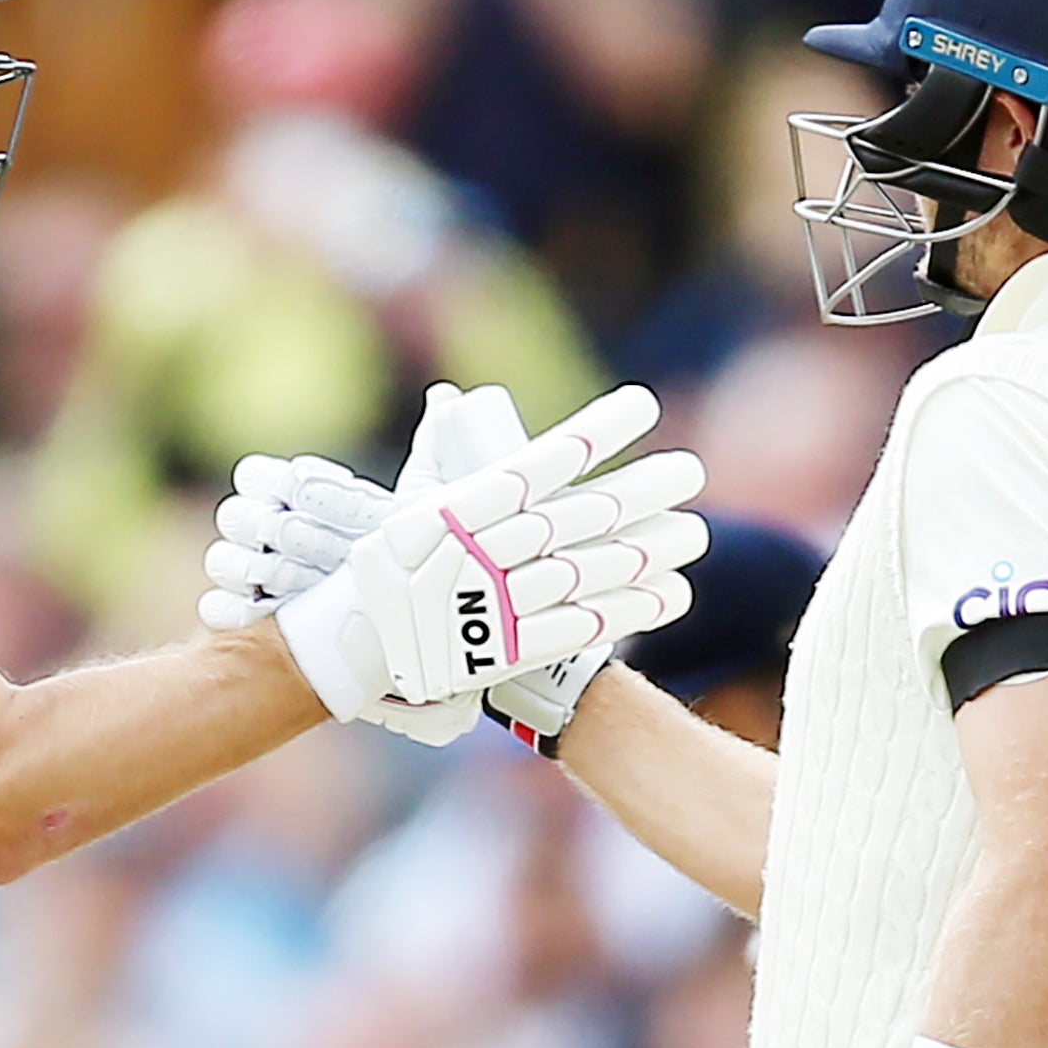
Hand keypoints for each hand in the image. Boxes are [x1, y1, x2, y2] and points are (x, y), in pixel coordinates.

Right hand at [208, 385, 661, 747]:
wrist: (353, 645)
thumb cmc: (385, 568)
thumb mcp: (405, 508)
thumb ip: (435, 453)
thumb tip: (448, 399)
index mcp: (459, 508)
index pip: (539, 460)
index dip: (593, 433)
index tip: (643, 406)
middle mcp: (479, 550)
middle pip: (574, 516)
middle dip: (637, 493)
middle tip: (690, 472)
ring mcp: (493, 600)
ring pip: (583, 571)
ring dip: (644, 554)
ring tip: (694, 535)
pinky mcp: (504, 648)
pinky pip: (574, 626)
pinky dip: (624, 612)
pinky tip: (669, 595)